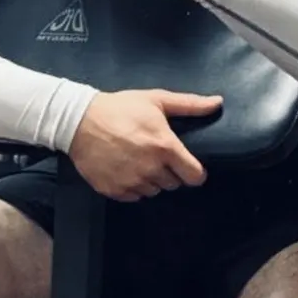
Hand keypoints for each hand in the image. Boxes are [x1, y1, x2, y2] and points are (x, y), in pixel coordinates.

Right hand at [68, 89, 222, 201]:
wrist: (79, 121)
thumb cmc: (120, 108)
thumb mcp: (156, 100)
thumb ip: (190, 105)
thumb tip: (218, 102)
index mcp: (165, 148)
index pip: (194, 176)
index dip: (194, 172)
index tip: (188, 166)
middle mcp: (151, 169)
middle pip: (174, 184)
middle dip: (170, 172)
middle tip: (156, 155)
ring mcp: (132, 182)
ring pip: (154, 191)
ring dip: (151, 180)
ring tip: (138, 160)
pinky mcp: (115, 191)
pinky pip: (134, 196)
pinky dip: (133, 186)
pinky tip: (125, 169)